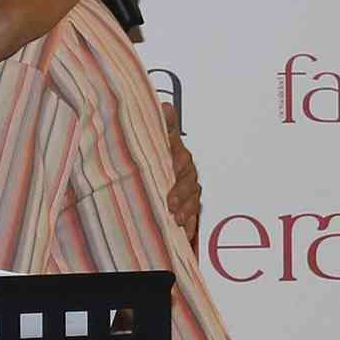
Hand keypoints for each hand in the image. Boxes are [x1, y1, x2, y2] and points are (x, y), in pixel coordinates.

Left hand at [162, 102, 200, 252]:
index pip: (181, 159)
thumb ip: (162, 127)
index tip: (171, 173)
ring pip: (193, 201)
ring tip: (177, 221)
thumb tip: (166, 106)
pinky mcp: (187, 207)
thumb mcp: (152, 141)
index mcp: (177, 155)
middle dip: (182, 195)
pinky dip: (190, 225)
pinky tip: (184, 233)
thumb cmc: (149, 155)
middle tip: (171, 205)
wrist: (146, 172)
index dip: (178, 166)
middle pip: (189, 183)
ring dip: (187, 211)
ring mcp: (188, 190)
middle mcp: (185, 172)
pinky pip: (193, 217)